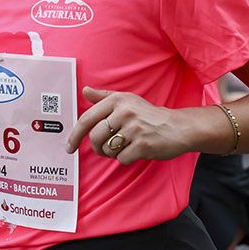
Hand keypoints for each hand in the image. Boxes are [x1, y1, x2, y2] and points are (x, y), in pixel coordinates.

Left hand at [65, 86, 193, 162]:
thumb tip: (85, 90)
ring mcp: (134, 128)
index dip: (75, 135)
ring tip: (124, 146)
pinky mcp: (143, 144)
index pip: (87, 119)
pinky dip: (125, 159)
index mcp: (118, 100)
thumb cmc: (150, 115)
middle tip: (105, 149)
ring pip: (107, 149)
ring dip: (112, 153)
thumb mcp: (128, 100)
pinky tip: (135, 151)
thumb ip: (104, 96)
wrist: (178, 127)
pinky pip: (121, 158)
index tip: (70, 146)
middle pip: (95, 137)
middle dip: (97, 147)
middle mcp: (125, 112)